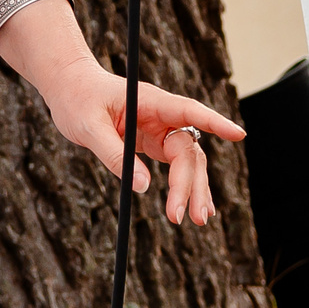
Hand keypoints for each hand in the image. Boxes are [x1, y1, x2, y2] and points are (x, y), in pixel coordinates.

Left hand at [41, 59, 244, 225]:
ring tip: (199, 220)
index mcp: (151, 102)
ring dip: (193, 189)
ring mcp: (158, 129)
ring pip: (187, 160)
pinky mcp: (151, 142)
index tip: (239, 135)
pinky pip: (174, 165)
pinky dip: (184, 185)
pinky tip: (193, 205)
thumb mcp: (88, 127)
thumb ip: (115, 154)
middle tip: (192, 217)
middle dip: (192, 183)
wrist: (68, 87)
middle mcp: (161, 115)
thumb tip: (143, 187)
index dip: (215, 123)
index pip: (190, 111)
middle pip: (188, 150)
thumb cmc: (77, 98)